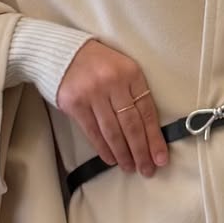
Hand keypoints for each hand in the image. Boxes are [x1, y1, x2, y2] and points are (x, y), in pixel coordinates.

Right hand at [55, 39, 168, 176]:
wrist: (62, 52)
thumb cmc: (98, 63)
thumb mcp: (123, 69)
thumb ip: (134, 94)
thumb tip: (147, 132)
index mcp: (131, 73)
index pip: (147, 112)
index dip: (155, 138)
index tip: (161, 158)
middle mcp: (113, 83)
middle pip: (132, 125)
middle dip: (141, 151)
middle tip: (147, 170)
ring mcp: (93, 94)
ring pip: (113, 131)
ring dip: (123, 153)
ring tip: (130, 168)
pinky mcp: (75, 103)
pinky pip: (93, 132)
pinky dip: (103, 148)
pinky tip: (111, 159)